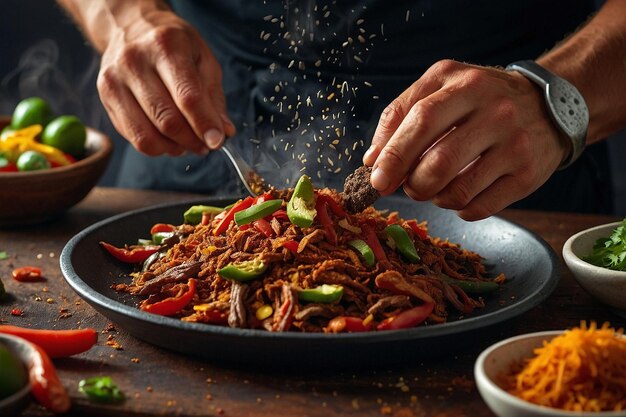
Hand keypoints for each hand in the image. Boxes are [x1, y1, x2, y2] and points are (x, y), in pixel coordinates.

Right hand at [97, 10, 234, 155]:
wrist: (131, 29)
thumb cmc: (173, 45)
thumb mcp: (203, 60)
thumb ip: (214, 98)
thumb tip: (224, 132)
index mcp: (165, 47)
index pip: (187, 97)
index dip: (204, 125)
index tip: (217, 141)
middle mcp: (134, 62)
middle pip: (167, 120)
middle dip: (192, 141)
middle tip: (206, 145)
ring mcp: (114, 81)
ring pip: (147, 136)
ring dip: (174, 148)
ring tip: (188, 143)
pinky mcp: (105, 98)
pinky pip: (134, 137)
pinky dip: (157, 146)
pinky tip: (169, 139)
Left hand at [363, 59, 571, 220]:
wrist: (548, 106)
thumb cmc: (481, 99)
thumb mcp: (442, 86)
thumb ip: (401, 114)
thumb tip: (372, 160)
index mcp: (466, 85)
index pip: (421, 120)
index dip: (394, 154)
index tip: (376, 178)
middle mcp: (496, 112)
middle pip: (439, 162)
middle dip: (412, 184)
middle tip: (407, 186)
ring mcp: (516, 145)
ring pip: (458, 191)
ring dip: (434, 198)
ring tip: (434, 187)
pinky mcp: (528, 175)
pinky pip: (479, 208)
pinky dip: (459, 208)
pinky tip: (459, 193)